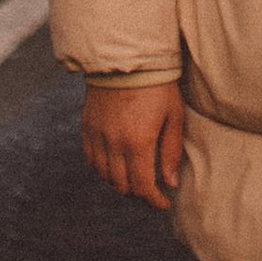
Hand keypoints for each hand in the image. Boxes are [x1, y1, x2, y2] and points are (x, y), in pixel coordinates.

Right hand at [81, 79, 185, 208]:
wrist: (127, 58)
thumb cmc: (157, 86)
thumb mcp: (173, 116)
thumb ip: (171, 152)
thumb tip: (170, 183)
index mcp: (138, 143)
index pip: (142, 186)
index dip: (154, 200)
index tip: (164, 203)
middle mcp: (114, 144)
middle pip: (122, 185)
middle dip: (138, 192)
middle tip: (151, 188)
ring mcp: (97, 135)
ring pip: (104, 175)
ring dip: (120, 181)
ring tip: (134, 175)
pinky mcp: (87, 126)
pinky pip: (91, 159)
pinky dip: (102, 168)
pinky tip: (115, 163)